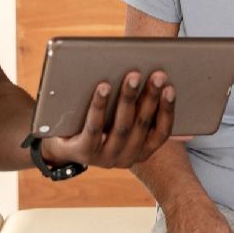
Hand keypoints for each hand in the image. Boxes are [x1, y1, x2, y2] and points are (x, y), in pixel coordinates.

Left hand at [41, 70, 177, 168]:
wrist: (62, 145)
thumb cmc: (98, 125)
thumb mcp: (121, 121)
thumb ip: (141, 110)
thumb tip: (165, 86)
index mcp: (141, 150)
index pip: (161, 133)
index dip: (168, 110)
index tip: (171, 88)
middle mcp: (127, 158)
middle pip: (142, 125)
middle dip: (151, 97)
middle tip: (157, 75)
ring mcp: (105, 158)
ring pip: (121, 127)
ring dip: (129, 99)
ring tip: (132, 76)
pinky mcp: (84, 153)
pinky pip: (94, 128)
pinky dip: (99, 106)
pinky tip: (103, 87)